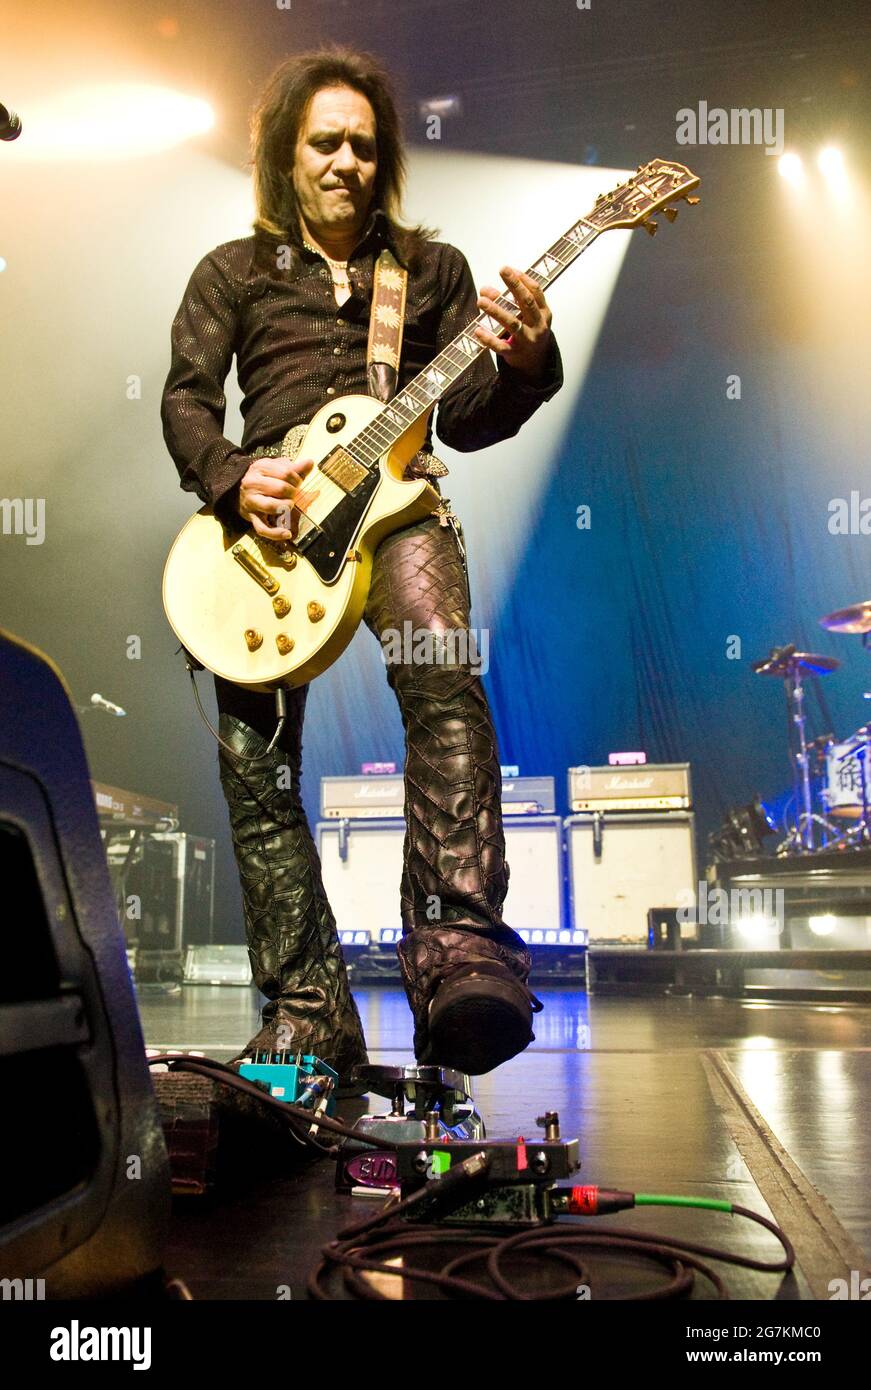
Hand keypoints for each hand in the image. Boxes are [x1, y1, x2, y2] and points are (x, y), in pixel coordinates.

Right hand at [238, 457, 314, 540]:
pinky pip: (262, 529)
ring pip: (272, 506)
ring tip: (289, 505)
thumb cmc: (262, 478)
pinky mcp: (251, 517)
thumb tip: (310, 463)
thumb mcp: (275, 468)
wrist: (236, 489)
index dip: (297, 479)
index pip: (286, 473)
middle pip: (281, 489)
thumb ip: (294, 467)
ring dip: (286, 506)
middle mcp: (253, 484)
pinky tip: (287, 534)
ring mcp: (251, 502)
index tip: (297, 482)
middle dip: (293, 492)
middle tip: (293, 494)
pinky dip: (276, 534)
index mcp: (260, 468)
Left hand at [473, 266, 552, 380]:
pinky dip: (489, 339)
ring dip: (496, 311)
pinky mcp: (515, 354)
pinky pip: (501, 346)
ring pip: (513, 324)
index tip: (509, 269)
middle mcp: (538, 325)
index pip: (535, 292)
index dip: (523, 279)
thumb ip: (505, 301)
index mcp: (543, 313)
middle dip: (515, 285)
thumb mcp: (523, 315)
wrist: (535, 362)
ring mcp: (527, 340)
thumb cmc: (529, 332)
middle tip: (502, 270)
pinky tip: (478, 330)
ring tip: (481, 301)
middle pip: (527, 303)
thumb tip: (485, 289)